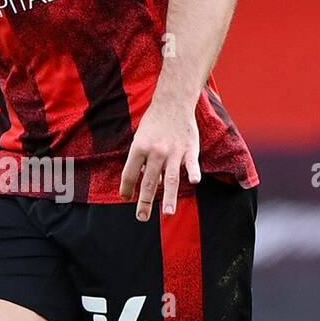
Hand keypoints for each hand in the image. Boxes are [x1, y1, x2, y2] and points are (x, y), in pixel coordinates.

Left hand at [119, 100, 199, 221]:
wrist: (172, 102)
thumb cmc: (154, 123)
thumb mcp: (140, 139)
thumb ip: (141, 161)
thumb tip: (144, 183)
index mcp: (139, 148)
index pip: (130, 174)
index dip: (126, 189)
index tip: (126, 199)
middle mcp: (155, 152)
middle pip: (148, 181)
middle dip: (144, 202)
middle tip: (141, 218)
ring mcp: (173, 151)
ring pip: (170, 178)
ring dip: (168, 197)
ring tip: (167, 213)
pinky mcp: (189, 149)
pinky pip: (191, 163)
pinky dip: (193, 172)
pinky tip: (194, 182)